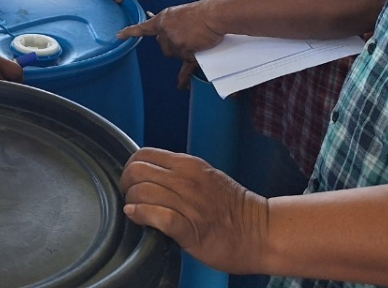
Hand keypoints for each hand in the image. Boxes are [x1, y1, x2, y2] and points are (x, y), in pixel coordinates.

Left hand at [117, 2, 224, 60]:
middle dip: (174, 47)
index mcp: (162, 19)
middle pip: (164, 47)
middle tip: (188, 37)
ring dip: (184, 52)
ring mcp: (172, 39)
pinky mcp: (182, 48)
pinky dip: (192, 57)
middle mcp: (164, 29)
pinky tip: (198, 48)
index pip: (142, 27)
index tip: (118, 35)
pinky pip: (186, 60)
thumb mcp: (179, 15)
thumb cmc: (201, 14)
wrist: (213, 15)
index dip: (130, 32)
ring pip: (174, 54)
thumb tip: (163, 38)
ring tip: (196, 40)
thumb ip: (169, 25)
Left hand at [121, 148, 268, 274]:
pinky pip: (157, 216)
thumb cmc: (233, 208)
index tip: (131, 181)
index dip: (130, 167)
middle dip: (125, 185)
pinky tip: (138, 218)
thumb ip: (178, 173)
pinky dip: (141, 215)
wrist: (262, 232)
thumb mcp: (205, 176)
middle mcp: (186, 180)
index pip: (143, 154)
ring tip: (135, 211)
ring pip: (142, 192)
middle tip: (129, 197)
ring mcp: (188, 204)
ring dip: (131, 202)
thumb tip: (149, 174)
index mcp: (188, 165)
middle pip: (137, 171)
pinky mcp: (190, 229)